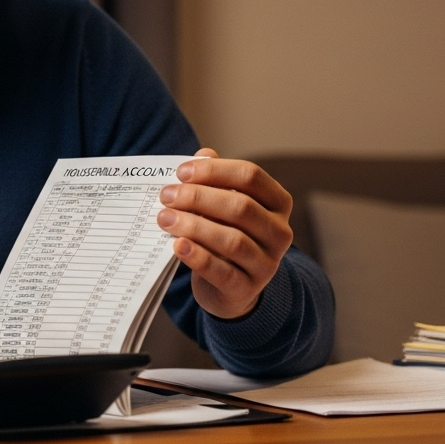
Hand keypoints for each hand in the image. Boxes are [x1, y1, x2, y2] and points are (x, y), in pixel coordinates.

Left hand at [156, 148, 293, 319]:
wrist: (231, 286)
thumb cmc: (224, 234)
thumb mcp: (222, 206)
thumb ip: (214, 180)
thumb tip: (202, 155)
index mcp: (277, 203)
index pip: (251, 176)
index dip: (214, 170)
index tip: (181, 172)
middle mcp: (280, 232)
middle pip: (240, 207)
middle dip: (198, 198)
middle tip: (166, 195)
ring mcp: (267, 263)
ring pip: (232, 240)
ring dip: (193, 226)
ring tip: (164, 218)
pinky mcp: (247, 289)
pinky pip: (222, 271)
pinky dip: (198, 256)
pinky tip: (177, 245)